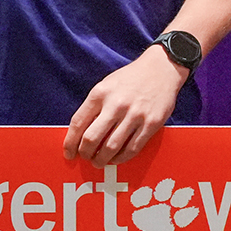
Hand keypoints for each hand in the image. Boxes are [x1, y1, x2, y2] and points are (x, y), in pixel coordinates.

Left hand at [65, 45, 187, 165]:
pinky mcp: (152, 123)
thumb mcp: (106, 85)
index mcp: (100, 94)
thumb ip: (93, 107)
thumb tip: (80, 134)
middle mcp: (116, 104)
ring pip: (111, 147)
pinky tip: (117, 158)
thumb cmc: (130, 78)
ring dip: (102, 160)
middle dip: (85, 153)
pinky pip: (133, 148)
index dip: (70, 143)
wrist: (162, 68)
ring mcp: (135, 114)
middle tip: (85, 157)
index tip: (69, 153)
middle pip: (92, 138)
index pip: (78, 123)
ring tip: (100, 161)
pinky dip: (121, 158)